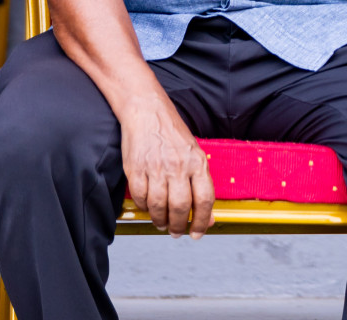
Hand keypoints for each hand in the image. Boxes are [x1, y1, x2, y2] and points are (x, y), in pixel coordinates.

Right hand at [120, 96, 213, 237]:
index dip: (202, 221)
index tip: (198, 233)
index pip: (205, 199)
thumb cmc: (173, 134)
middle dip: (180, 225)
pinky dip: (144, 207)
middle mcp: (178, 166)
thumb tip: (210, 215)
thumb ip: (202, 184)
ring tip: (162, 223)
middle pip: (181, 206)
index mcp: (198, 162)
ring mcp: (156, 168)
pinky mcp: (136, 169)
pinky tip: (148, 208)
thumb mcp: (195, 155)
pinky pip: (141, 197)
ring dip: (161, 220)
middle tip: (177, 232)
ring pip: (159, 206)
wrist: (148, 113)